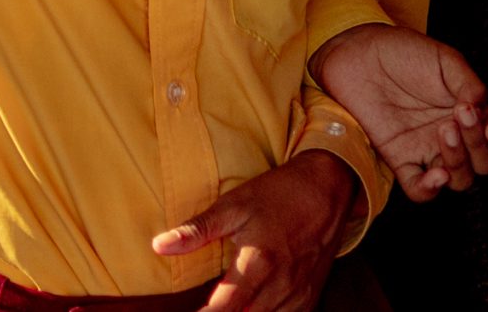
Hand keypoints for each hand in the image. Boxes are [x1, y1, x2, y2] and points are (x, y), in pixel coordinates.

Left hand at [152, 152, 358, 311]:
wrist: (328, 188)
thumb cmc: (278, 194)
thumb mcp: (233, 205)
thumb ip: (197, 230)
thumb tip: (159, 246)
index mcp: (258, 263)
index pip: (224, 308)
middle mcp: (280, 285)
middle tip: (205, 307)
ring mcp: (298, 295)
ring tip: (226, 306)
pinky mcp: (311, 297)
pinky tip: (255, 308)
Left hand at [310, 23, 487, 199]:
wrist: (360, 53)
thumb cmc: (404, 53)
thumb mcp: (444, 60)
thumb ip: (468, 82)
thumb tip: (483, 106)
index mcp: (471, 116)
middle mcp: (454, 139)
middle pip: (484, 165)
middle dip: (479, 145)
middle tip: (460, 114)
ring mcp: (427, 151)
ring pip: (459, 180)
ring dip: (458, 161)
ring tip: (444, 129)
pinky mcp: (400, 160)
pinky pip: (419, 190)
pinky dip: (430, 190)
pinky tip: (435, 174)